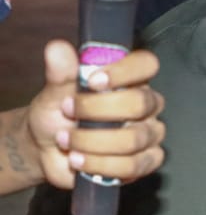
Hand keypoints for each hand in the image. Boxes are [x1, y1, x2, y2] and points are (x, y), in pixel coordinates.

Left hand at [30, 40, 165, 189]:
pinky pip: (133, 166)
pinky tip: (79, 161)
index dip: (125, 71)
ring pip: (134, 139)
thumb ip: (60, 72)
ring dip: (92, 142)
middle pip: (141, 104)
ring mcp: (149, 134)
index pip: (147, 64)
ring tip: (66, 141)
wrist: (46, 148)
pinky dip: (100, 165)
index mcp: (130, 79)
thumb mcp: (54, 91)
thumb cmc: (56, 114)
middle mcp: (146, 105)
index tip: (93, 81)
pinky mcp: (145, 162)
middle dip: (98, 111)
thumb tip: (57, 48)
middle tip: (68, 111)